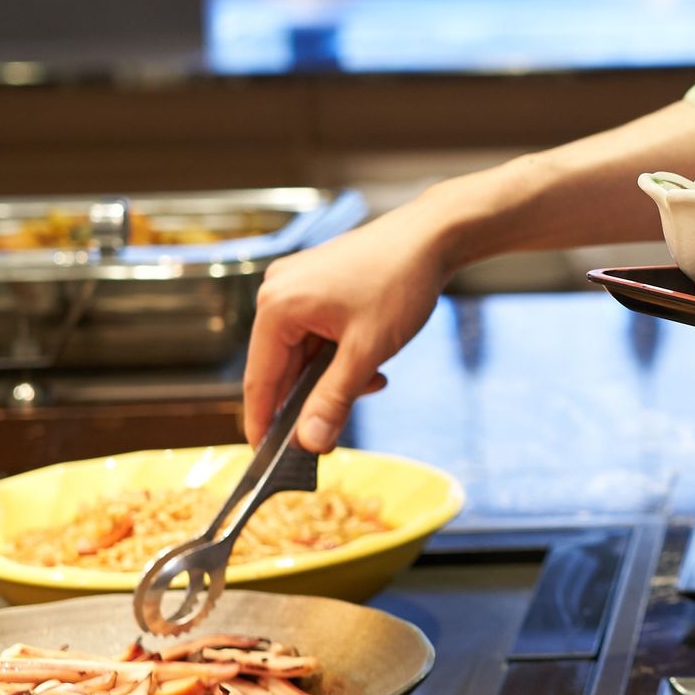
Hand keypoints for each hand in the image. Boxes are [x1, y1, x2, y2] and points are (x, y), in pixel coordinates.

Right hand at [243, 205, 455, 451]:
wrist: (434, 234)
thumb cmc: (401, 281)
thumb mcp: (367, 350)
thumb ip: (334, 399)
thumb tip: (311, 442)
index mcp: (277, 306)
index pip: (259, 380)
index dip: (262, 423)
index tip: (266, 460)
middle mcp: (277, 293)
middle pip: (281, 368)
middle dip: (312, 400)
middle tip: (331, 433)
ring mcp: (296, 286)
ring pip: (304, 355)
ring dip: (333, 378)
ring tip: (371, 381)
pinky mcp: (316, 286)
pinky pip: (316, 336)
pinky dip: (340, 356)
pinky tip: (371, 363)